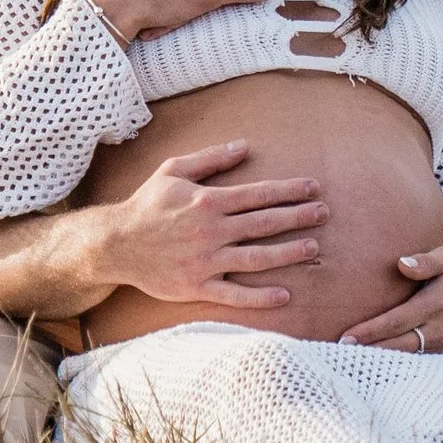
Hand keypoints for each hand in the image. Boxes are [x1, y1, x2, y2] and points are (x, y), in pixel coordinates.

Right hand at [103, 140, 327, 308]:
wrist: (117, 244)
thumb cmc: (147, 204)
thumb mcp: (173, 170)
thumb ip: (210, 159)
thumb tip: (244, 146)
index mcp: (207, 201)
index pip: (258, 194)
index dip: (288, 190)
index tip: (313, 188)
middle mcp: (211, 230)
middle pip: (263, 223)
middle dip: (298, 217)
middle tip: (325, 213)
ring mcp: (205, 261)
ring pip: (255, 257)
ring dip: (288, 252)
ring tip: (314, 248)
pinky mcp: (197, 287)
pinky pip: (234, 293)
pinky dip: (259, 297)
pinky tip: (284, 295)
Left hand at [341, 242, 442, 354]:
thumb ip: (427, 261)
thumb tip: (401, 264)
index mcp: (435, 305)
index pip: (397, 321)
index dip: (372, 330)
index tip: (347, 336)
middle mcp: (436, 329)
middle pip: (397, 344)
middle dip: (368, 349)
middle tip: (338, 351)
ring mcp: (440, 344)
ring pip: (405, 355)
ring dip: (378, 357)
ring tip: (349, 357)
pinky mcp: (442, 352)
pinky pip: (415, 359)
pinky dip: (394, 360)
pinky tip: (374, 360)